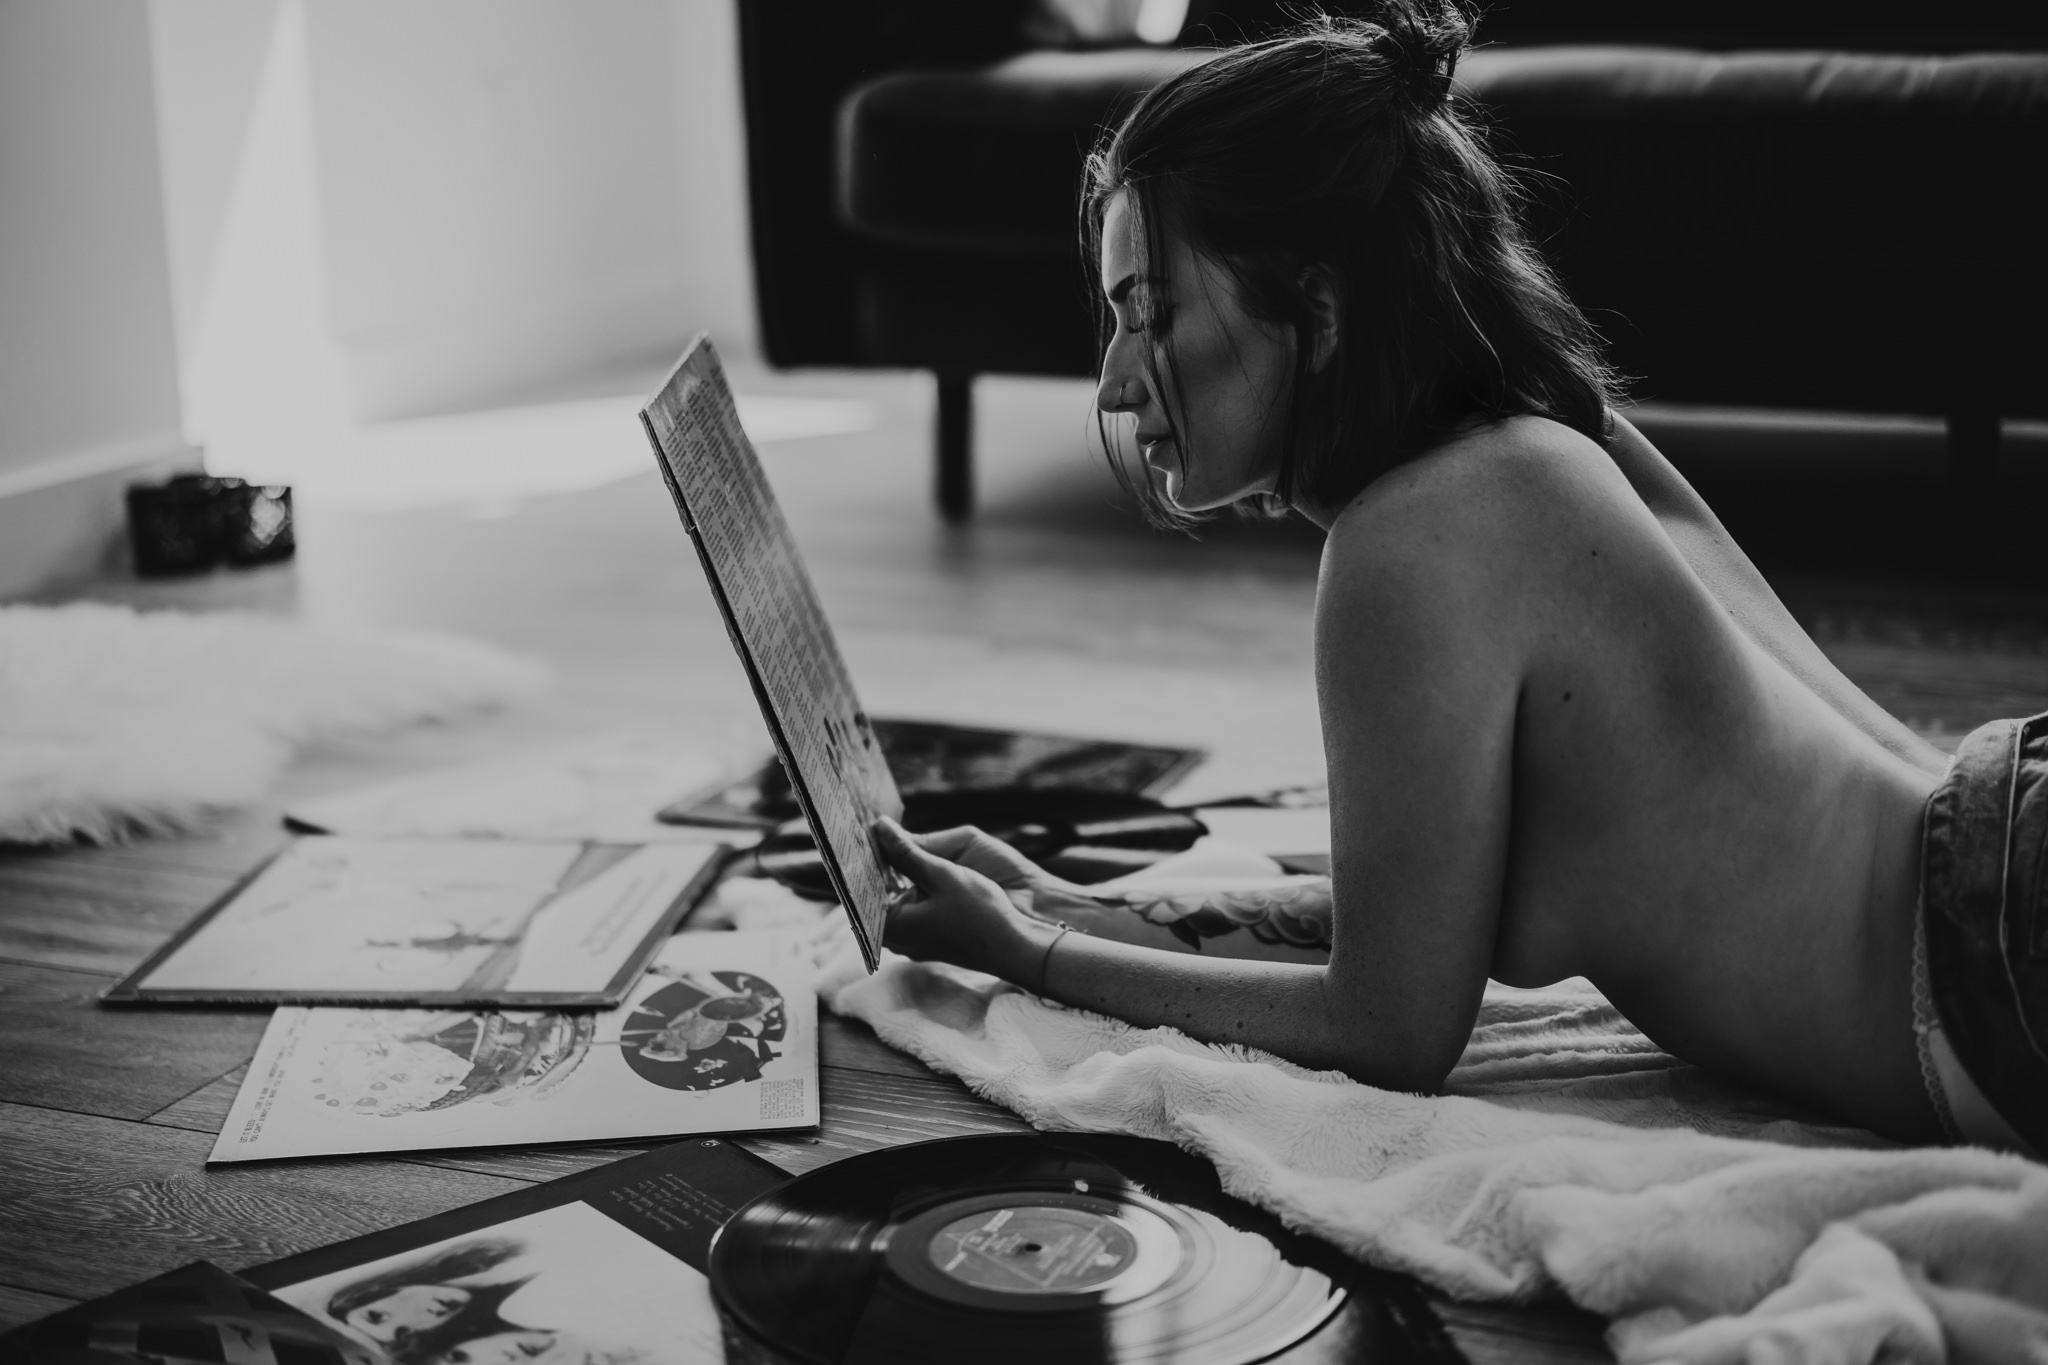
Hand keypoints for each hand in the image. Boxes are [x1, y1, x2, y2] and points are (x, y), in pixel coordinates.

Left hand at [873, 818, 1063, 980]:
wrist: (1013, 947)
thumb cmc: (980, 913)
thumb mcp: (941, 875)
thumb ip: (907, 853)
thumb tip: (880, 828)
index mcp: (892, 926)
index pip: (860, 888)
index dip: (859, 858)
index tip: (859, 832)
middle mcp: (896, 939)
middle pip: (874, 895)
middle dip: (875, 864)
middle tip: (875, 831)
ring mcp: (912, 942)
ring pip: (891, 902)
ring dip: (891, 875)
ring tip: (891, 843)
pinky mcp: (926, 939)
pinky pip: (907, 910)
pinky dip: (907, 889)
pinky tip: (914, 868)